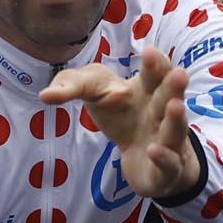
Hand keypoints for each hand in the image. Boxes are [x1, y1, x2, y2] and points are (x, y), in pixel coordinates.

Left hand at [38, 45, 201, 199]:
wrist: (141, 159)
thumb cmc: (119, 115)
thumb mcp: (92, 92)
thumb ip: (70, 87)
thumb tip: (44, 95)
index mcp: (147, 90)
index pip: (156, 73)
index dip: (155, 63)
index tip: (149, 51)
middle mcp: (161, 114)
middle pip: (170, 97)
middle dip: (174, 86)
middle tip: (178, 73)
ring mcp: (167, 141)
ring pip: (175, 130)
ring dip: (176, 119)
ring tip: (174, 106)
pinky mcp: (164, 170)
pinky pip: (168, 164)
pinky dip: (164, 157)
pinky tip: (153, 150)